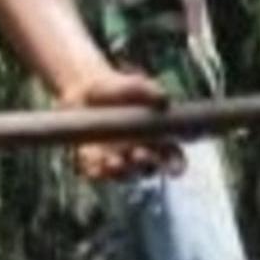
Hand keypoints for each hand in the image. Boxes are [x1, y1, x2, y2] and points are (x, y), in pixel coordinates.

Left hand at [58, 67, 181, 180]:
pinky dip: (99, 173)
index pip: (173, 157)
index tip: (174, 169)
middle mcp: (141, 152)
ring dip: (123, 172)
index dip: (176, 165)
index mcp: (158, 137)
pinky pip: (100, 173)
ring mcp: (120, 159)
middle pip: (149, 168)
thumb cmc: (116, 87)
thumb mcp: (133, 84)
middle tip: (139, 154)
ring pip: (126, 175)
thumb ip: (148, 90)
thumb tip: (163, 98)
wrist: (84, 89)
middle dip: (146, 164)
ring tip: (115, 162)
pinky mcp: (97, 162)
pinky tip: (95, 168)